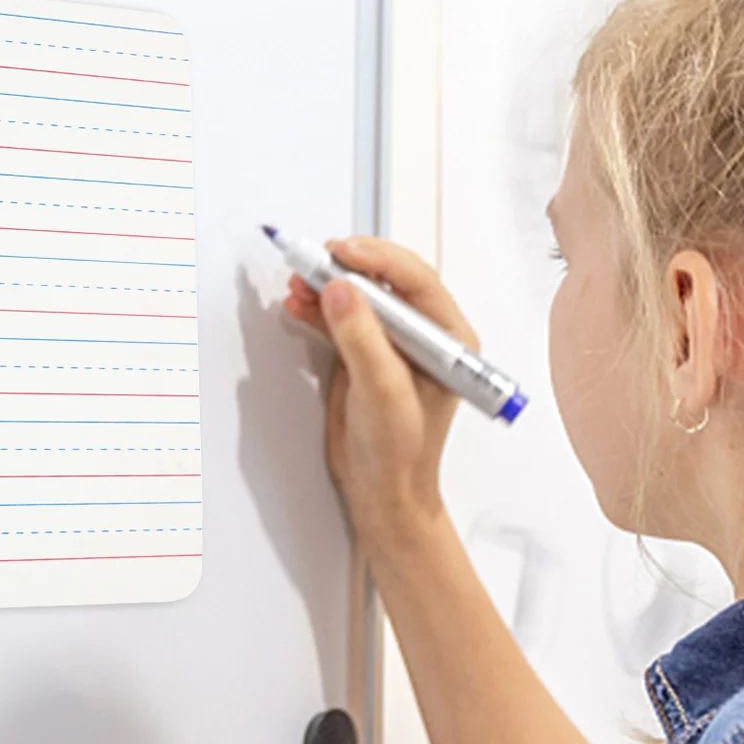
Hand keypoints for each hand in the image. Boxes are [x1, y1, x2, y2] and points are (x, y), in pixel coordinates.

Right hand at [282, 237, 476, 557]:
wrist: (380, 491)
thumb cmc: (400, 453)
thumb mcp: (383, 394)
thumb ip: (363, 339)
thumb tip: (342, 291)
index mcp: (446, 339)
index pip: (415, 280)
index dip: (377, 259)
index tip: (341, 253)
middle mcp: (422, 335)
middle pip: (385, 279)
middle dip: (348, 266)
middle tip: (315, 260)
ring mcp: (390, 343)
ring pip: (359, 295)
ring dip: (327, 285)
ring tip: (298, 282)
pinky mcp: (362, 354)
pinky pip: (339, 317)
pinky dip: (317, 307)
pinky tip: (297, 304)